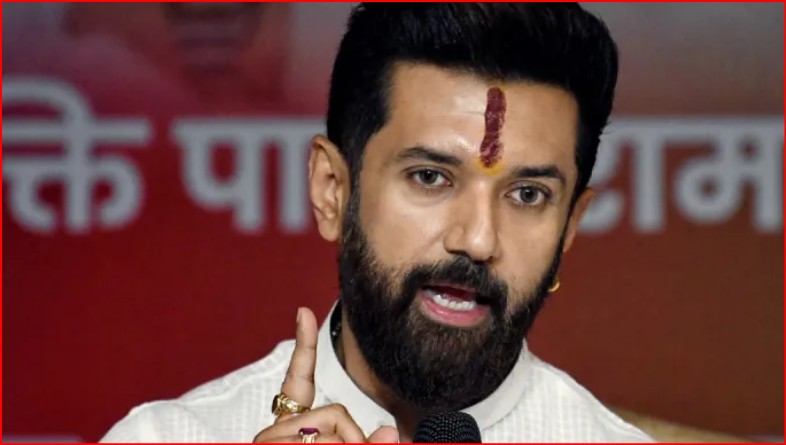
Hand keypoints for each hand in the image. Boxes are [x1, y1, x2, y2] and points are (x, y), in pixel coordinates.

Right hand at [253, 307, 398, 442]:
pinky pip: (322, 440)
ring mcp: (270, 441)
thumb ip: (369, 444)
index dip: (305, 347)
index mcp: (291, 429)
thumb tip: (389, 432)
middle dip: (353, 439)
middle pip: (335, 413)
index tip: (303, 312)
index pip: (299, 383)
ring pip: (333, 434)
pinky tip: (312, 437)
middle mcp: (275, 433)